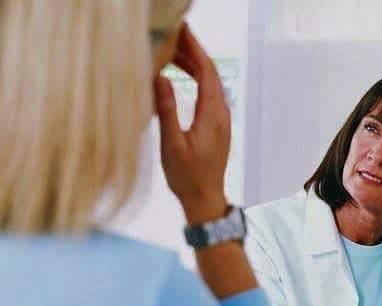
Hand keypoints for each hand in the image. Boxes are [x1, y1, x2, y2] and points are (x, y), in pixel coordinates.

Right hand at [154, 24, 229, 222]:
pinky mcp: (216, 127)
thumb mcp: (172, 144)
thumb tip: (160, 77)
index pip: (207, 71)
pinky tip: (183, 77)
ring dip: (194, 65)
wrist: (205, 199)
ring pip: (211, 84)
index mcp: (212, 114)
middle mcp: (221, 114)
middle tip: (174, 34)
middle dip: (193, 51)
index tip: (181, 30)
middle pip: (211, 73)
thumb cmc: (187, 176)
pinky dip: (197, 79)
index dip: (194, 48)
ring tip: (173, 51)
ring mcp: (221, 121)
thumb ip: (166, 110)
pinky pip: (209, 95)